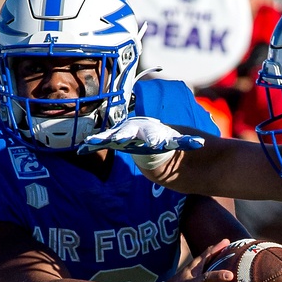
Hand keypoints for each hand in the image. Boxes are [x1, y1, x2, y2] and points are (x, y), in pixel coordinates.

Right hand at [78, 116, 203, 154]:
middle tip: (118, 140)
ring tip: (90, 144)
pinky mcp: (113, 141)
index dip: (153, 140)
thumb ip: (187, 142)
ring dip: (103, 140)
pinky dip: (92, 146)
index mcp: (151, 132)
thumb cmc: (163, 138)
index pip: (152, 135)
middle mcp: (135, 132)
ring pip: (112, 137)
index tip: (156, 144)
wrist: (148, 134)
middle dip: (123, 136)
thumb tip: (201, 143)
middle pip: (129, 134)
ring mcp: (123, 136)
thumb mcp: (176, 140)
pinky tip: (81, 150)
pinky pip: (102, 143)